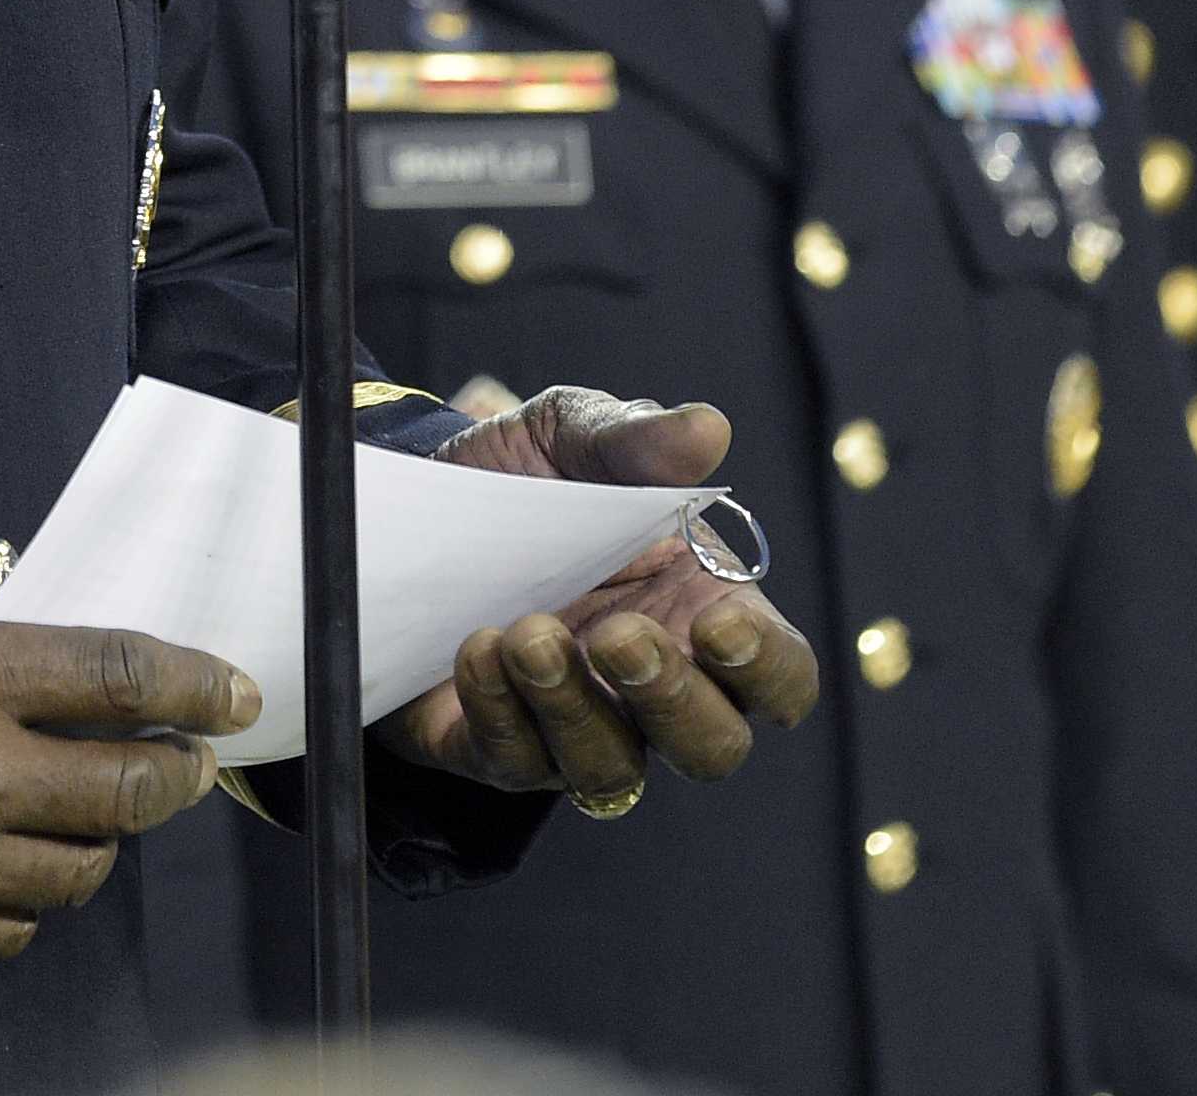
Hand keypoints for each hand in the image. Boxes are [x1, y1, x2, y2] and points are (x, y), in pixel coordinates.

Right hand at [0, 579, 254, 974]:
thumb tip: (34, 669)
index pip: (111, 676)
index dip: (190, 684)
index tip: (231, 693)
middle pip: (123, 789)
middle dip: (174, 775)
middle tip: (187, 765)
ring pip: (77, 874)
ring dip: (98, 844)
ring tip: (88, 819)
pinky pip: (7, 933)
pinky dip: (20, 902)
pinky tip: (2, 873)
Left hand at [380, 388, 817, 804]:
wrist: (416, 503)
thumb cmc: (529, 478)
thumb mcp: (573, 436)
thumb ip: (638, 438)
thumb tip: (707, 428)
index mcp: (702, 613)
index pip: (781, 676)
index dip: (767, 667)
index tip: (720, 623)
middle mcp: (653, 687)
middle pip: (712, 748)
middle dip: (672, 700)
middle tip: (618, 634)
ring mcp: (582, 728)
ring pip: (612, 769)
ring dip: (574, 708)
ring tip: (527, 634)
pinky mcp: (503, 750)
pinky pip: (518, 762)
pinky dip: (500, 711)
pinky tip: (477, 651)